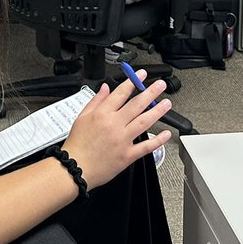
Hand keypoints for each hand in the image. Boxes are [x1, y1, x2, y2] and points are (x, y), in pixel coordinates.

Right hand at [60, 69, 172, 190]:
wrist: (75, 168)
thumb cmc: (77, 145)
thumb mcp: (81, 117)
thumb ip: (96, 101)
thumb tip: (105, 88)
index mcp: (102, 114)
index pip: (121, 93)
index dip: (133, 82)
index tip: (141, 75)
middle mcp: (114, 125)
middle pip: (137, 105)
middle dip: (150, 92)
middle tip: (160, 85)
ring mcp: (123, 140)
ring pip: (144, 122)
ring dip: (157, 111)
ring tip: (167, 103)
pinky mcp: (127, 155)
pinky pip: (146, 147)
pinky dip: (158, 140)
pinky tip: (166, 133)